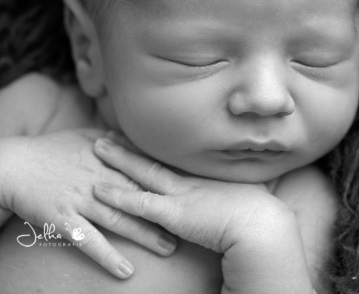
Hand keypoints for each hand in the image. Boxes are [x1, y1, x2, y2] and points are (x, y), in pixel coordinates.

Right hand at [0, 130, 175, 278]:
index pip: (142, 174)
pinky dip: (107, 256)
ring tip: (168, 248)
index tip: (188, 195)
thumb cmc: (50, 150)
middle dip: (164, 213)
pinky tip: (125, 270)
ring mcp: (81, 200)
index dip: (166, 186)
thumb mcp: (84, 136)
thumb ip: (112, 139)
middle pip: (138, 199)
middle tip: (190, 227)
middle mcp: (98, 180)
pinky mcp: (63, 219)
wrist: (10, 165)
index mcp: (106, 161)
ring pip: (119, 220)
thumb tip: (134, 139)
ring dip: (144, 235)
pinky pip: (88, 241)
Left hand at [93, 135, 315, 293]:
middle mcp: (189, 179)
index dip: (151, 146)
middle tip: (108, 133)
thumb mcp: (245, 193)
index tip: (135, 135)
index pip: (171, 156)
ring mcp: (179, 194)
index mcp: (204, 175)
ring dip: (119, 159)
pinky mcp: (173, 214)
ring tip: (97, 145)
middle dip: (130, 146)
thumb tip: (231, 189)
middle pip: (153, 158)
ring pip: (142, 172)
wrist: (260, 225)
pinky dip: (117, 196)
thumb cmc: (258, 212)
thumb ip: (231, 189)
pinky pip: (138, 203)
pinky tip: (98, 190)